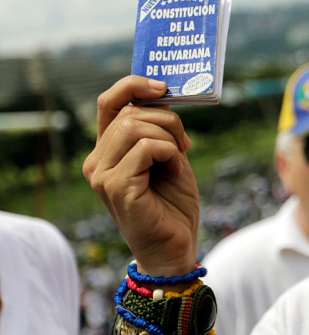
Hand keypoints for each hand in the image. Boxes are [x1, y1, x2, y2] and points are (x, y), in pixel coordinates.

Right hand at [83, 76, 198, 276]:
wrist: (176, 248)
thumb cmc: (173, 206)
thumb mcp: (170, 160)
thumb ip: (160, 132)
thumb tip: (163, 98)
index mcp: (107, 152)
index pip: (109, 103)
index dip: (133, 85)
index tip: (163, 87)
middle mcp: (97, 161)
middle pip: (130, 112)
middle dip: (167, 120)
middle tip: (185, 143)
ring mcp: (102, 174)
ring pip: (136, 127)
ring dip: (169, 137)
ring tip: (180, 159)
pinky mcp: (116, 186)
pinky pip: (147, 148)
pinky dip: (170, 152)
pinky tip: (176, 169)